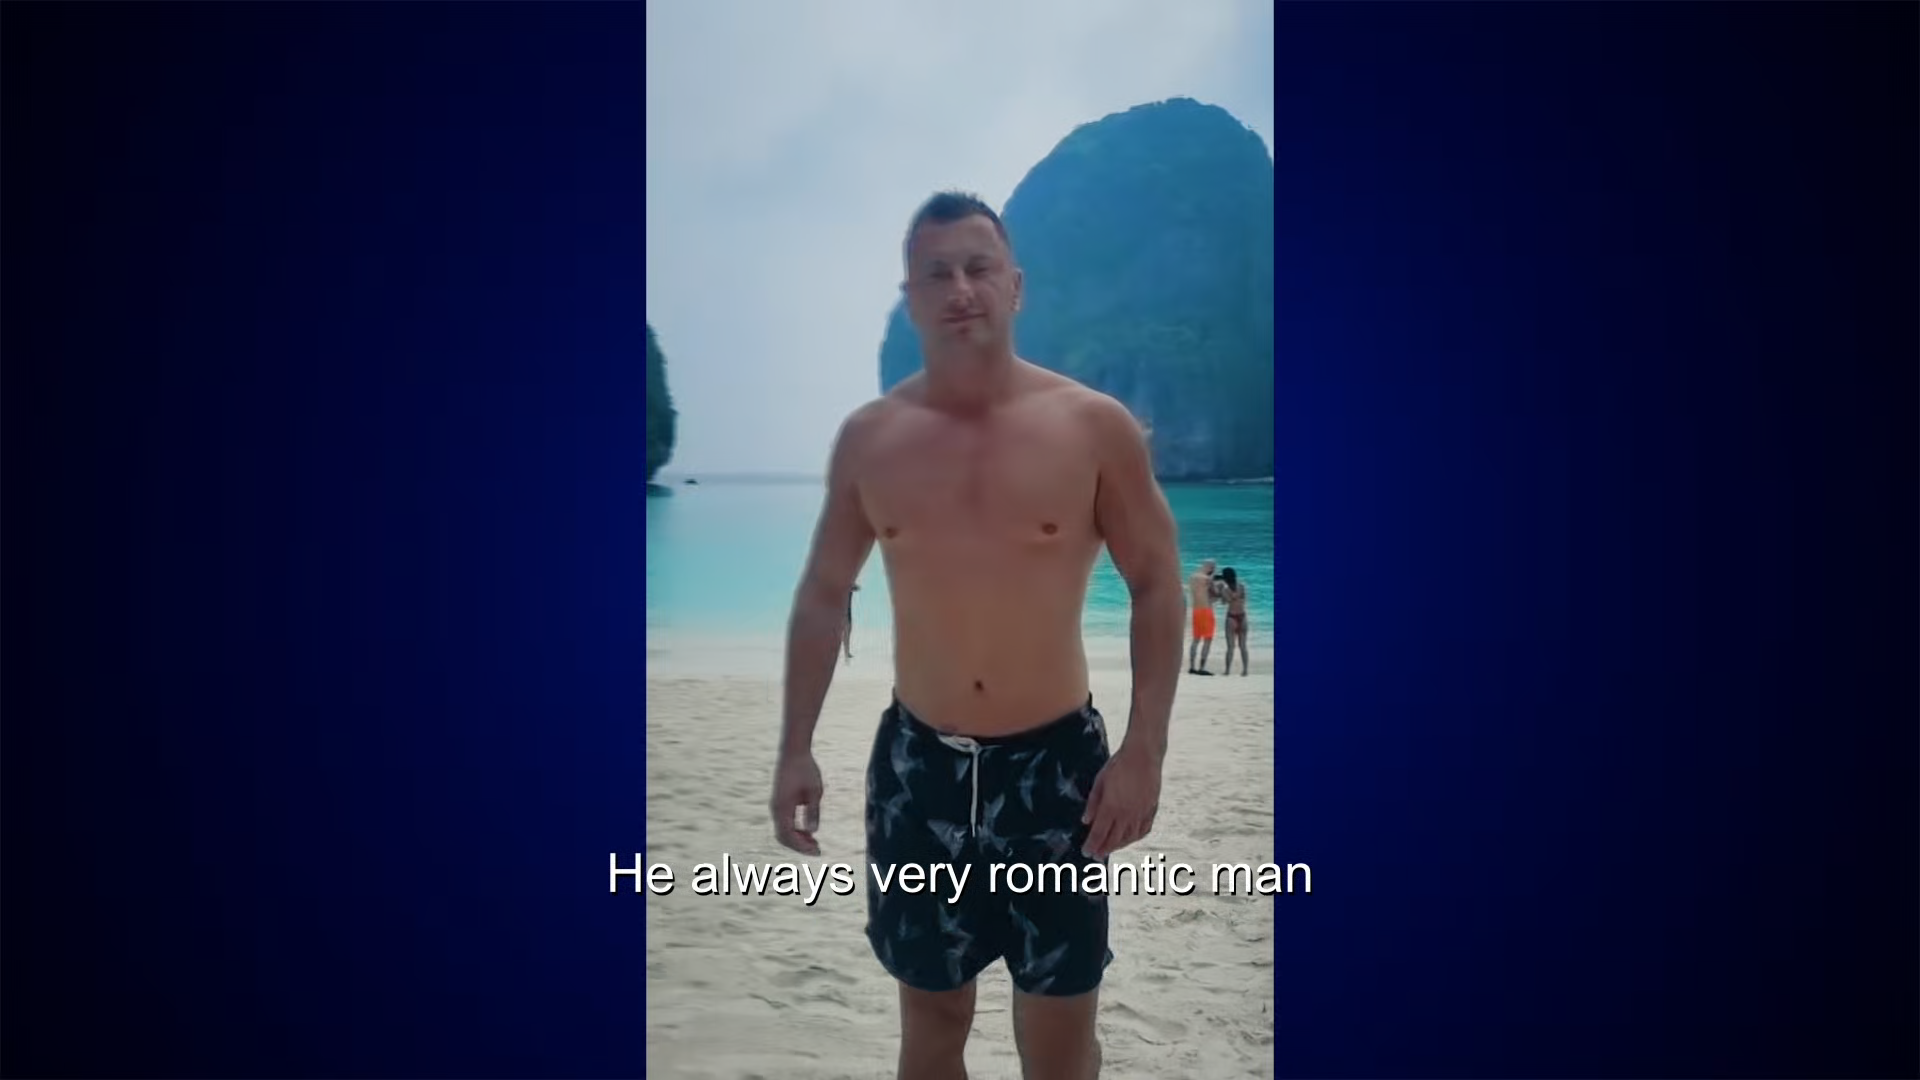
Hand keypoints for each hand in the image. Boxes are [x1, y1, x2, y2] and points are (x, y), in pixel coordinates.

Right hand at [770, 752, 823, 855]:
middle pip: (783, 837)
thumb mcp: (815, 791)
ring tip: (815, 841)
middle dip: (799, 846)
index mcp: (782, 807)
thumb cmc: (805, 769)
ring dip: (797, 839)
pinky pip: (784, 822)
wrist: (793, 752)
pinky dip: (794, 830)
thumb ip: (813, 811)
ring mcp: (776, 805)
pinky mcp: (779, 802)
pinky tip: (808, 830)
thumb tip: (813, 831)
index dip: (802, 846)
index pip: (788, 835)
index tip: (817, 850)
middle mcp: (776, 808)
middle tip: (817, 849)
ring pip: (782, 831)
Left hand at [1081, 744, 1162, 858]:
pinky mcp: (1151, 809)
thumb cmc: (1118, 765)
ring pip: (1129, 837)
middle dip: (1103, 849)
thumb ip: (1093, 803)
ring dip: (1118, 846)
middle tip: (1095, 856)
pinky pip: (1143, 830)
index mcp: (1111, 807)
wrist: (1143, 755)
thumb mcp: (1100, 782)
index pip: (1099, 833)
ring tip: (1110, 849)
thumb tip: (1086, 821)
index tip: (1086, 852)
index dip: (1092, 845)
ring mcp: (1141, 813)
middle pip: (1113, 839)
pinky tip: (1129, 839)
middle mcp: (1127, 813)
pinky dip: (1135, 837)